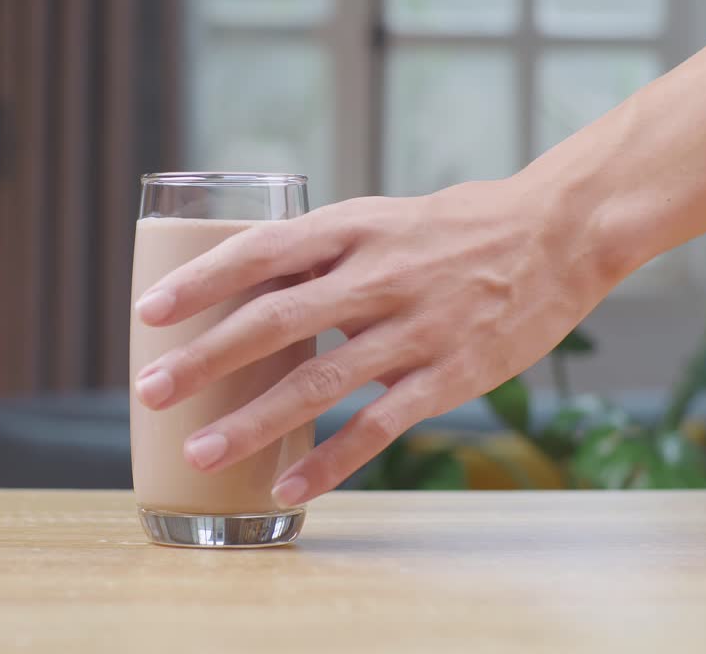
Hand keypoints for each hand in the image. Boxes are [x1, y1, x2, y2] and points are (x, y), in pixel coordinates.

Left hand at [133, 177, 620, 507]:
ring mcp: (414, 328)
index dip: (200, 280)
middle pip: (275, 320)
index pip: (261, 250)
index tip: (148, 311)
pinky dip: (330, 460)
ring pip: (319, 380)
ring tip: (201, 453)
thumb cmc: (454, 229)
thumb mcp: (381, 218)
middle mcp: (377, 275)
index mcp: (353, 227)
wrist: (556, 236)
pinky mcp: (448, 376)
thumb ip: (321, 252)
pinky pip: (378, 426)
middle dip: (206, 358)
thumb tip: (248, 285)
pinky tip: (287, 487)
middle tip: (149, 390)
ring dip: (253, 421)